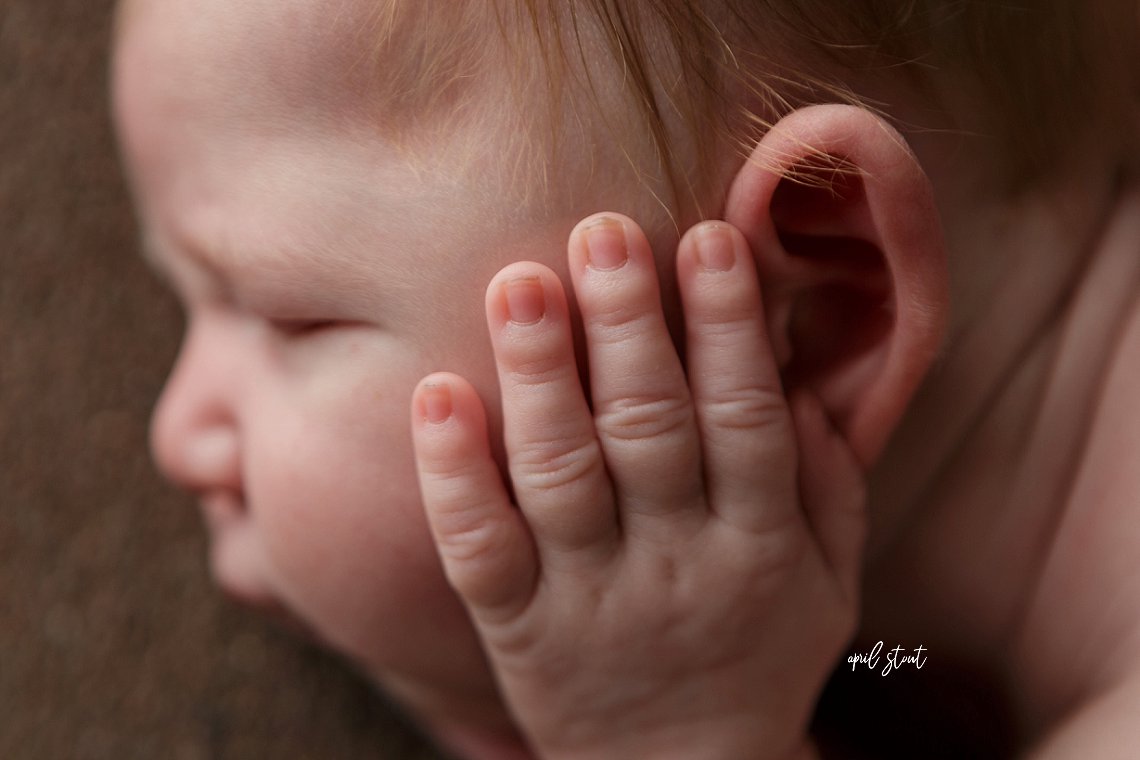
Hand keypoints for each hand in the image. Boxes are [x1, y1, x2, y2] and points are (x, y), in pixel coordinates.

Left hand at [411, 213, 866, 759]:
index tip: (711, 236)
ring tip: (520, 283)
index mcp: (758, 544)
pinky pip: (480, 549)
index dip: (730, 328)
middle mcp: (674, 563)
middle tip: (602, 231)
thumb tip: (801, 382)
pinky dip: (453, 472)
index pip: (746, 419)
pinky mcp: (515, 627)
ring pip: (561, 476)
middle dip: (628, 327)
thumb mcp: (828, 586)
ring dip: (540, 376)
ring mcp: (588, 596)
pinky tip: (436, 393)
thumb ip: (828, 486)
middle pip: (650, 432)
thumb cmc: (760, 658)